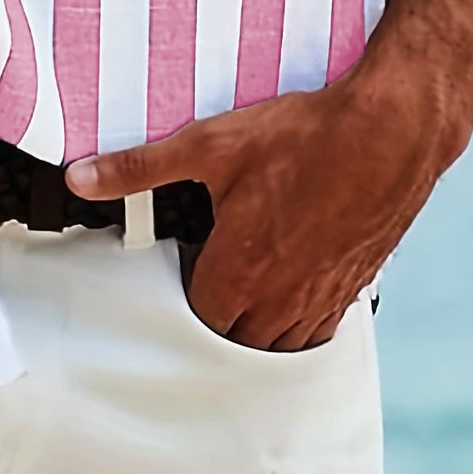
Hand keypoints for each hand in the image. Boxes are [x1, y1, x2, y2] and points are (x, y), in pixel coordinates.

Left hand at [65, 60, 465, 351]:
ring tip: (247, 281)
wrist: (390, 131)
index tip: (184, 261)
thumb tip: (82, 177)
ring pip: (280, 342)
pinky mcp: (354, 285)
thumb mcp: (211, 143)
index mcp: (241, 271)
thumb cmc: (304, 137)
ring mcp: (323, 296)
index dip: (184, 293)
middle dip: (219, 315)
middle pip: (237, 339)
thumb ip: (140, 167)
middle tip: (210, 271)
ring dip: (260, 325)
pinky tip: (295, 280)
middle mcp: (282, 297)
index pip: (197, 318)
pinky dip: (302, 318)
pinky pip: (321, 327)